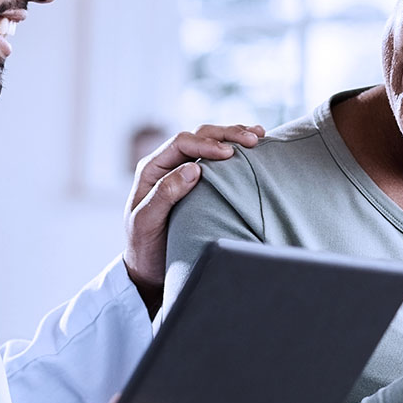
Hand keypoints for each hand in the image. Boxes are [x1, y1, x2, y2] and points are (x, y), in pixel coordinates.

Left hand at [123, 124, 264, 315]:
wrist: (147, 267)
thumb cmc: (144, 247)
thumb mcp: (147, 222)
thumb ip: (165, 193)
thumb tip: (194, 168)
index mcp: (151, 169)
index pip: (181, 143)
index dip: (206, 144)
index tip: (229, 153)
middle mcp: (167, 165)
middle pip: (198, 136)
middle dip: (226, 135)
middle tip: (253, 139)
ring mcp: (182, 171)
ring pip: (209, 143)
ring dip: (233, 137)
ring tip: (258, 136)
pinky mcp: (196, 182)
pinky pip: (215, 160)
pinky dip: (234, 150)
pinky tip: (252, 149)